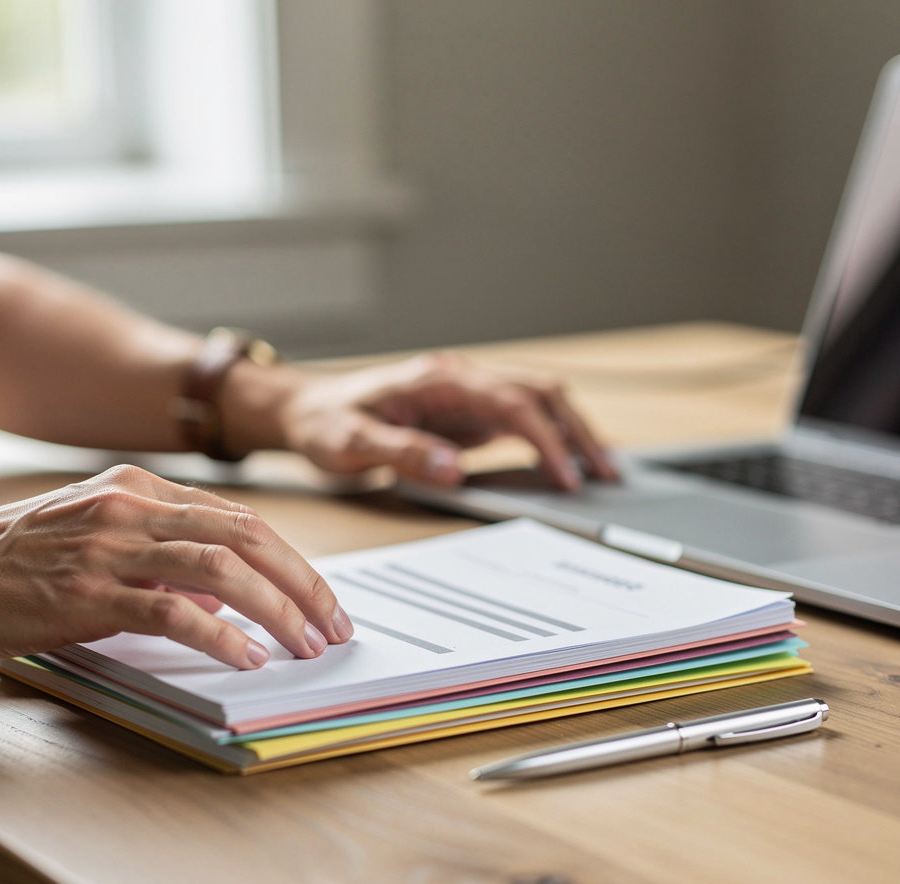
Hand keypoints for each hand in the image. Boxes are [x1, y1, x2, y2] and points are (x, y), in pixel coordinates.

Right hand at [0, 465, 352, 665]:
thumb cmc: (11, 559)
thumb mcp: (95, 536)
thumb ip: (161, 555)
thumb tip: (224, 592)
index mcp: (138, 489)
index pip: (240, 519)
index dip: (292, 560)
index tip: (320, 598)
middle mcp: (131, 507)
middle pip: (247, 536)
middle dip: (303, 583)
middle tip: (333, 624)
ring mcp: (111, 547)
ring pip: (222, 569)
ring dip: (277, 609)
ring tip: (305, 644)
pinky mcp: (88, 592)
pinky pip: (173, 612)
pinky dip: (221, 635)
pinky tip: (248, 656)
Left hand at [278, 352, 619, 488]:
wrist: (307, 409)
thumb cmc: (326, 421)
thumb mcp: (352, 443)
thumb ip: (403, 453)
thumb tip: (455, 468)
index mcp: (439, 379)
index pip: (512, 403)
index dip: (546, 438)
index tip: (567, 474)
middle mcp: (460, 379)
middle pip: (539, 392)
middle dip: (578, 430)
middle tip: (607, 473)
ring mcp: (465, 395)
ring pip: (537, 401)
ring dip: (571, 431)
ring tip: (600, 470)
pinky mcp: (464, 413)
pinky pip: (519, 420)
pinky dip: (548, 438)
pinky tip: (563, 464)